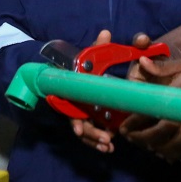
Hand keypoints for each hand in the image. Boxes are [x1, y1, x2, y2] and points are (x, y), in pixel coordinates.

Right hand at [68, 30, 116, 152]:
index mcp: (73, 92)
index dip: (75, 120)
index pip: (70, 109)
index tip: (80, 129)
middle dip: (92, 135)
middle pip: (79, 125)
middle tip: (107, 140)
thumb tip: (106, 33)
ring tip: (109, 147)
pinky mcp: (89, 119)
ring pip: (86, 133)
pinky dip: (98, 142)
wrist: (74, 72)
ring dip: (96, 141)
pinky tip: (109, 148)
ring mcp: (81, 114)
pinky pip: (90, 134)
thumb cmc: (80, 64)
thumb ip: (97, 46)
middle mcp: (75, 105)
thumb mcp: (89, 54)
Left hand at [121, 53, 180, 161]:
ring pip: (177, 143)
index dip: (138, 121)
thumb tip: (142, 62)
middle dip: (145, 138)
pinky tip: (162, 154)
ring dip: (158, 148)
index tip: (124, 126)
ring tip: (142, 146)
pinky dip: (175, 153)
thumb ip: (162, 67)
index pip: (157, 112)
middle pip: (165, 132)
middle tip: (129, 137)